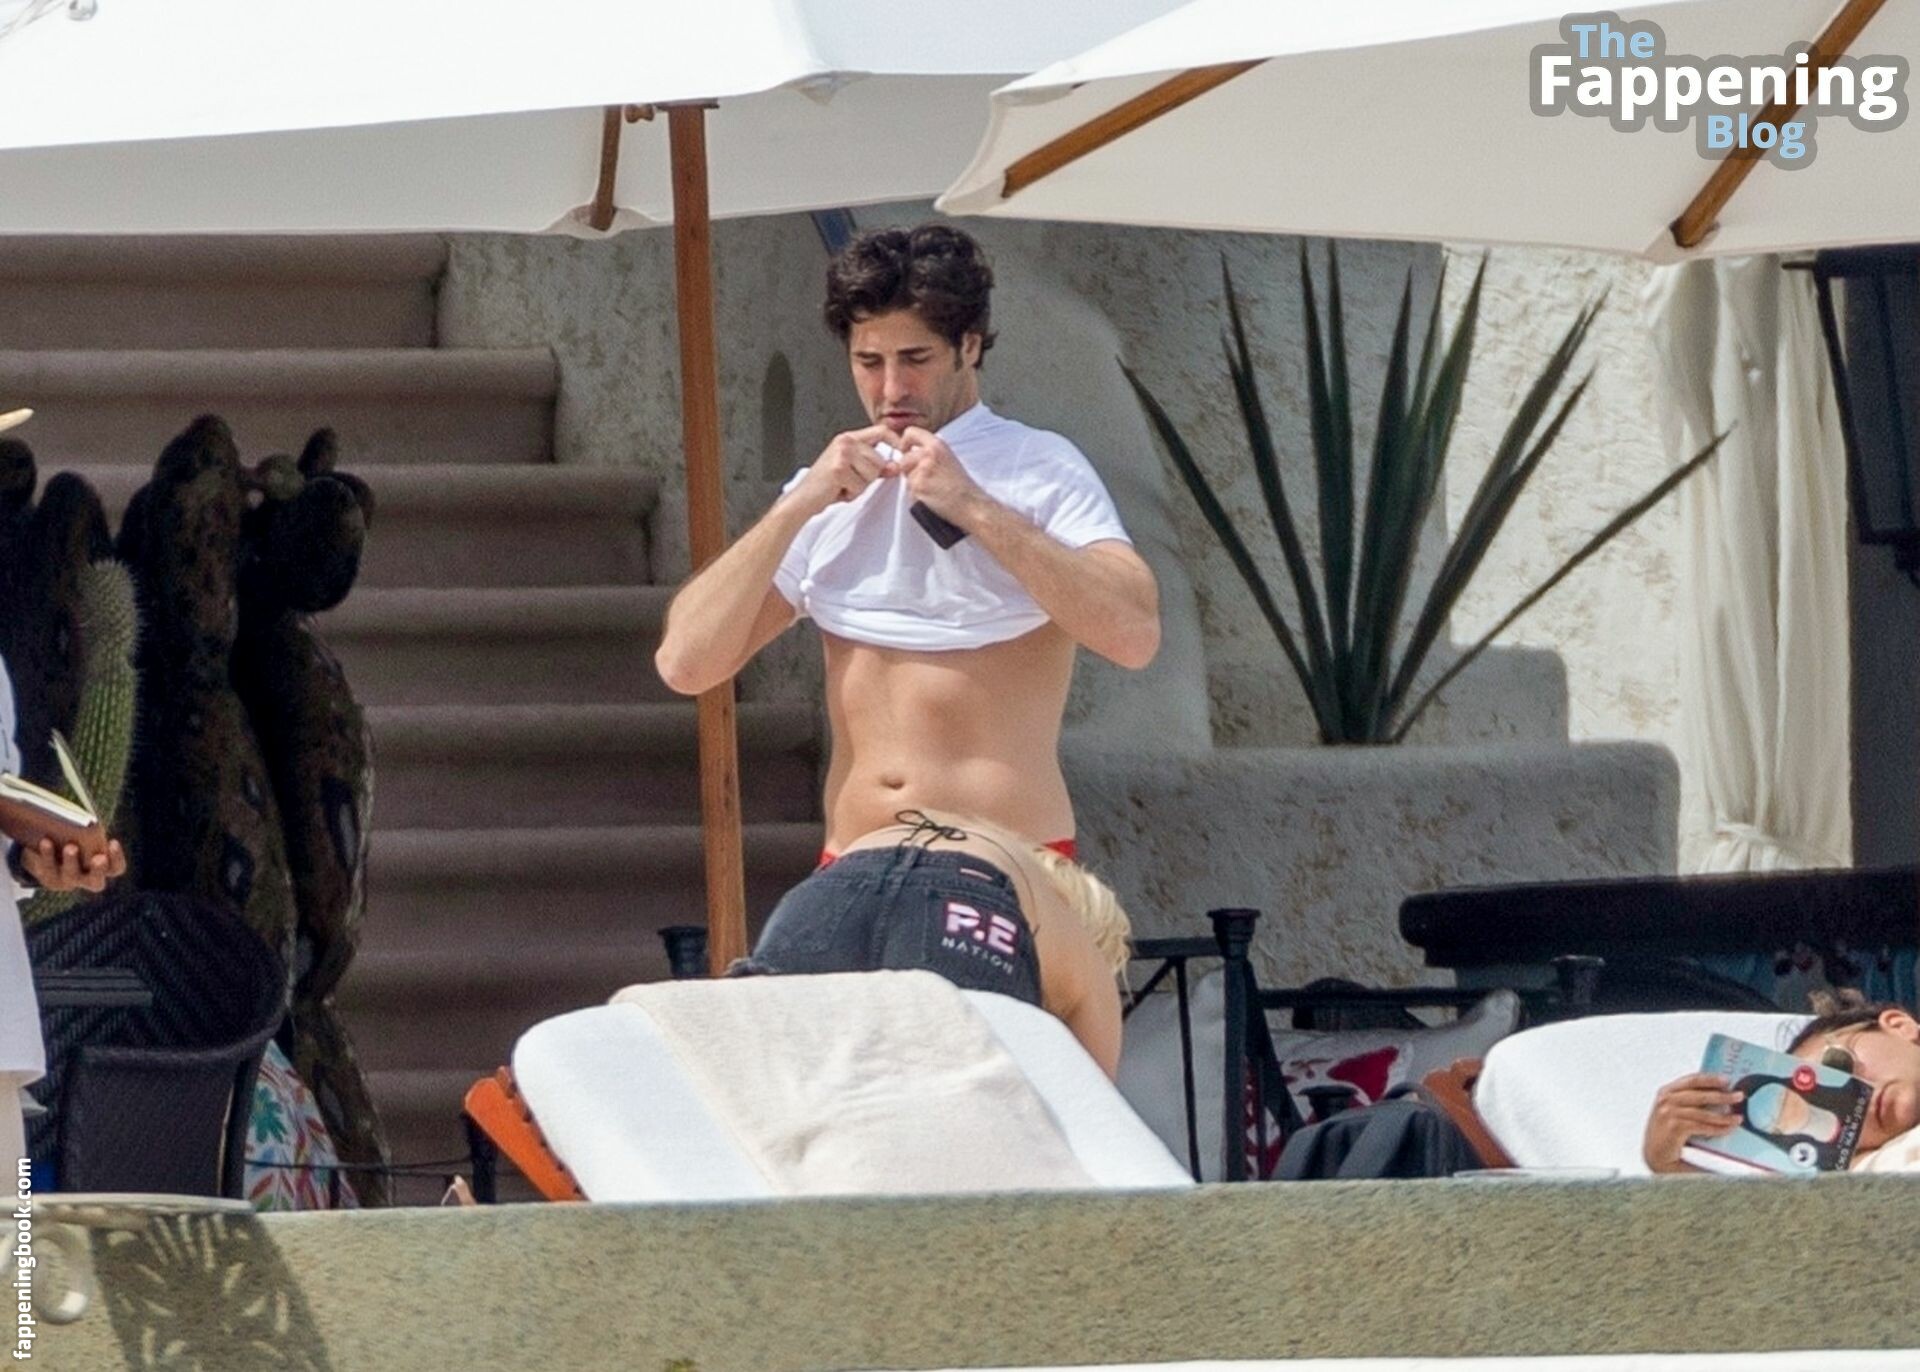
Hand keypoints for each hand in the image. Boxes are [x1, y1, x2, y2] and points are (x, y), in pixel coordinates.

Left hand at [20, 836, 126, 893]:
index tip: (113, 842)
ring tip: (70, 846)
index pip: (116, 868)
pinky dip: (47, 855)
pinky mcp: (50, 880)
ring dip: (71, 861)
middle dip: (98, 870)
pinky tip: (45, 841)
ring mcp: (69, 882)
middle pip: (96, 882)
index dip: (116, 857)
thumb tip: (87, 821)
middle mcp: (88, 880)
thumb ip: (89, 830)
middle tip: (98, 857)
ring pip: (71, 876)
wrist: (52, 850)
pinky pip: (48, 870)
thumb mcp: (87, 834)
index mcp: (105, 869)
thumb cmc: (78, 837)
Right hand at [790, 425, 904, 513]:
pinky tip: (838, 490)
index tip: (902, 453)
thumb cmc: (826, 485)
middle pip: (879, 459)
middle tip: (849, 481)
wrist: (803, 498)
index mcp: (848, 438)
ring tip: (843, 485)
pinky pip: (861, 485)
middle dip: (869, 477)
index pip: (882, 431)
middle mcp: (845, 441)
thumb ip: (875, 466)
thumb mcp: (854, 471)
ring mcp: (841, 453)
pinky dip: (852, 493)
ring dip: (860, 486)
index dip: (896, 442)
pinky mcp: (838, 468)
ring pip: (873, 473)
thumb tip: (896, 465)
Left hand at [895, 427, 990, 527]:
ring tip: (931, 489)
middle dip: (909, 469)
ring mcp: (921, 470)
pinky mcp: (917, 486)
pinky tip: (931, 498)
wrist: (970, 503)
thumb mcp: (948, 458)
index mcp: (937, 445)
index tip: (905, 450)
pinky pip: (909, 490)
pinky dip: (916, 495)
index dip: (904, 442)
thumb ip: (930, 452)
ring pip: (906, 476)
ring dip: (913, 483)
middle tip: (924, 479)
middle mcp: (928, 454)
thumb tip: (912, 453)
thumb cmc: (962, 486)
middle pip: (904, 459)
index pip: (910, 433)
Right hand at [1643, 1072, 1742, 1173]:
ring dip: (1724, 1116)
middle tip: (1739, 1096)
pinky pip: (1703, 1127)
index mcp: (1666, 1091)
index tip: (1727, 1080)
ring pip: (1704, 1113)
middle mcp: (1666, 1100)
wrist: (1655, 1154)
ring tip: (1738, 1117)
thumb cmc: (1668, 1133)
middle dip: (1723, 1095)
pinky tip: (1728, 1129)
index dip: (1711, 1079)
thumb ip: (1689, 1101)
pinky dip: (1718, 1129)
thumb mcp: (1674, 1111)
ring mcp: (1669, 1113)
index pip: (1692, 1080)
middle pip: (1700, 1095)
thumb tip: (1718, 1094)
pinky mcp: (1674, 1128)